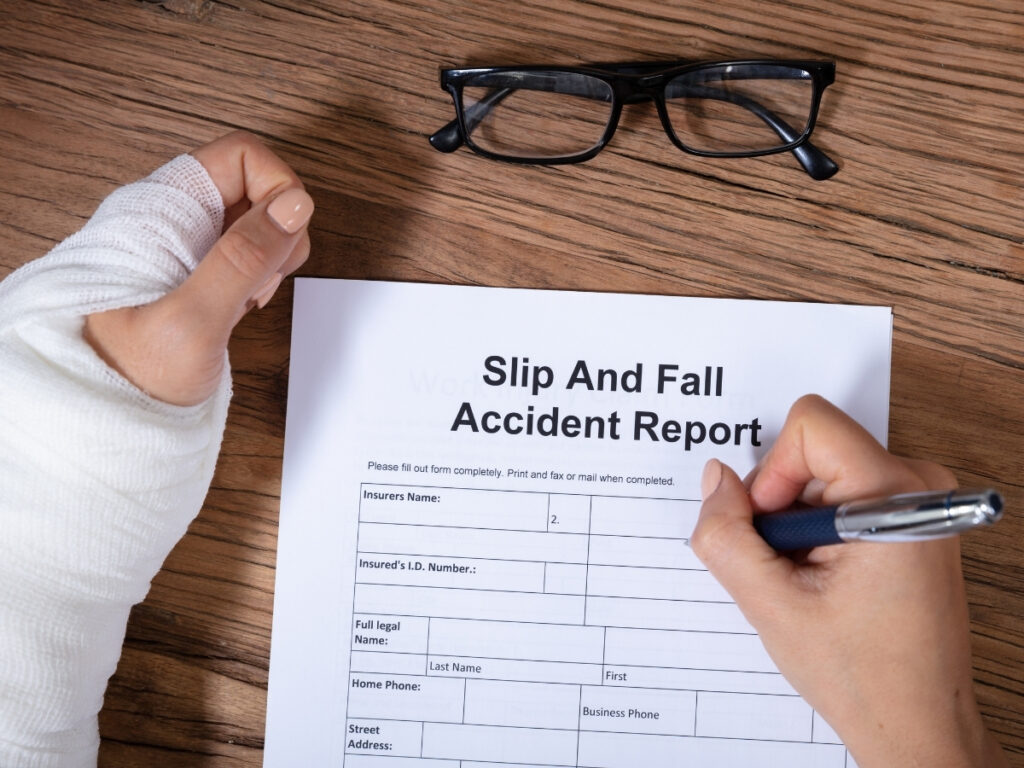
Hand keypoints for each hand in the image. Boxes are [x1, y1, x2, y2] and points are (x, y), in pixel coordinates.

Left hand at [83, 131, 313, 405]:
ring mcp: (190, 249)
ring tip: (250, 297)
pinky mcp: (201, 276)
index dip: (277, 186)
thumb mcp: (193, 319)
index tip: (284, 234)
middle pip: (256, 185)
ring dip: (273, 256)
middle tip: (264, 276)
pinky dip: (263, 277)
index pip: (240, 156)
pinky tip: (244, 306)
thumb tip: (293, 205)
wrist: (110, 422)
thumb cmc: (130, 377)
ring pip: (258, 221)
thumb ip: (243, 258)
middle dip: (280, 228)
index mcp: (160, 213)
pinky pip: (249, 254)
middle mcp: (175, 221)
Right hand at [691, 395, 1007, 767]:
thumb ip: (726, 535)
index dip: (772, 472)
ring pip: (821, 475)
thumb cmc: (862, 674)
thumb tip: (715, 478)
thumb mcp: (770, 605)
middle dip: (781, 503)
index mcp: (896, 495)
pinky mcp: (911, 517)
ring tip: (809, 579)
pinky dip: (816, 531)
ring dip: (796, 524)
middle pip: (813, 450)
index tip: (775, 528)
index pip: (810, 425)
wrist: (917, 723)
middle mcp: (917, 485)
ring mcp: (918, 500)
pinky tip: (825, 579)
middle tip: (787, 564)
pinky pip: (841, 494)